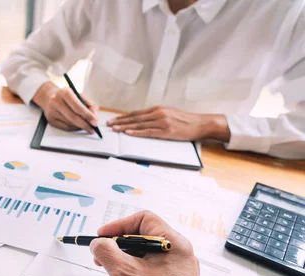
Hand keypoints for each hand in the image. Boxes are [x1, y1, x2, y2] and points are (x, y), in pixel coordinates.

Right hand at [33, 82, 98, 132]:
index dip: (87, 115)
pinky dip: (74, 128)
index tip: (95, 122)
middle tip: (92, 129)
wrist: (48, 96)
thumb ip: (89, 105)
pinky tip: (78, 126)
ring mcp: (52, 111)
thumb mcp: (78, 95)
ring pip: (69, 124)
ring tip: (86, 126)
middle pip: (73, 117)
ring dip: (80, 127)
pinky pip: (65, 127)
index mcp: (65, 93)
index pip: (77, 106)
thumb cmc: (67, 96)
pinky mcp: (50, 120)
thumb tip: (95, 117)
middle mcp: (56, 101)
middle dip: (85, 124)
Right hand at [89, 211, 208, 275]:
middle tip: (101, 255)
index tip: (102, 237)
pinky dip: (133, 270)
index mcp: (174, 244)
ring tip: (109, 270)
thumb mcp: (125, 274)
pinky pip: (150, 268)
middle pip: (143, 236)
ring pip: (145, 254)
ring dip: (124, 257)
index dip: (119, 225)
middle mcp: (179, 254)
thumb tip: (98, 243)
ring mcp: (177, 271)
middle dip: (118, 243)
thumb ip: (107, 252)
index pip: (144, 219)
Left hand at [107, 106, 230, 141]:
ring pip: (139, 125)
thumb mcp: (169, 113)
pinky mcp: (166, 131)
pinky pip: (148, 132)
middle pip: (135, 118)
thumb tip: (142, 119)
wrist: (199, 124)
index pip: (136, 113)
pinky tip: (128, 133)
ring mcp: (162, 122)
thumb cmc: (184, 120)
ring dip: (125, 127)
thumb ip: (156, 115)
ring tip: (115, 129)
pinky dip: (137, 132)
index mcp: (158, 109)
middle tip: (109, 124)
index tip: (114, 119)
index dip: (123, 116)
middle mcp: (158, 113)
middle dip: (120, 121)